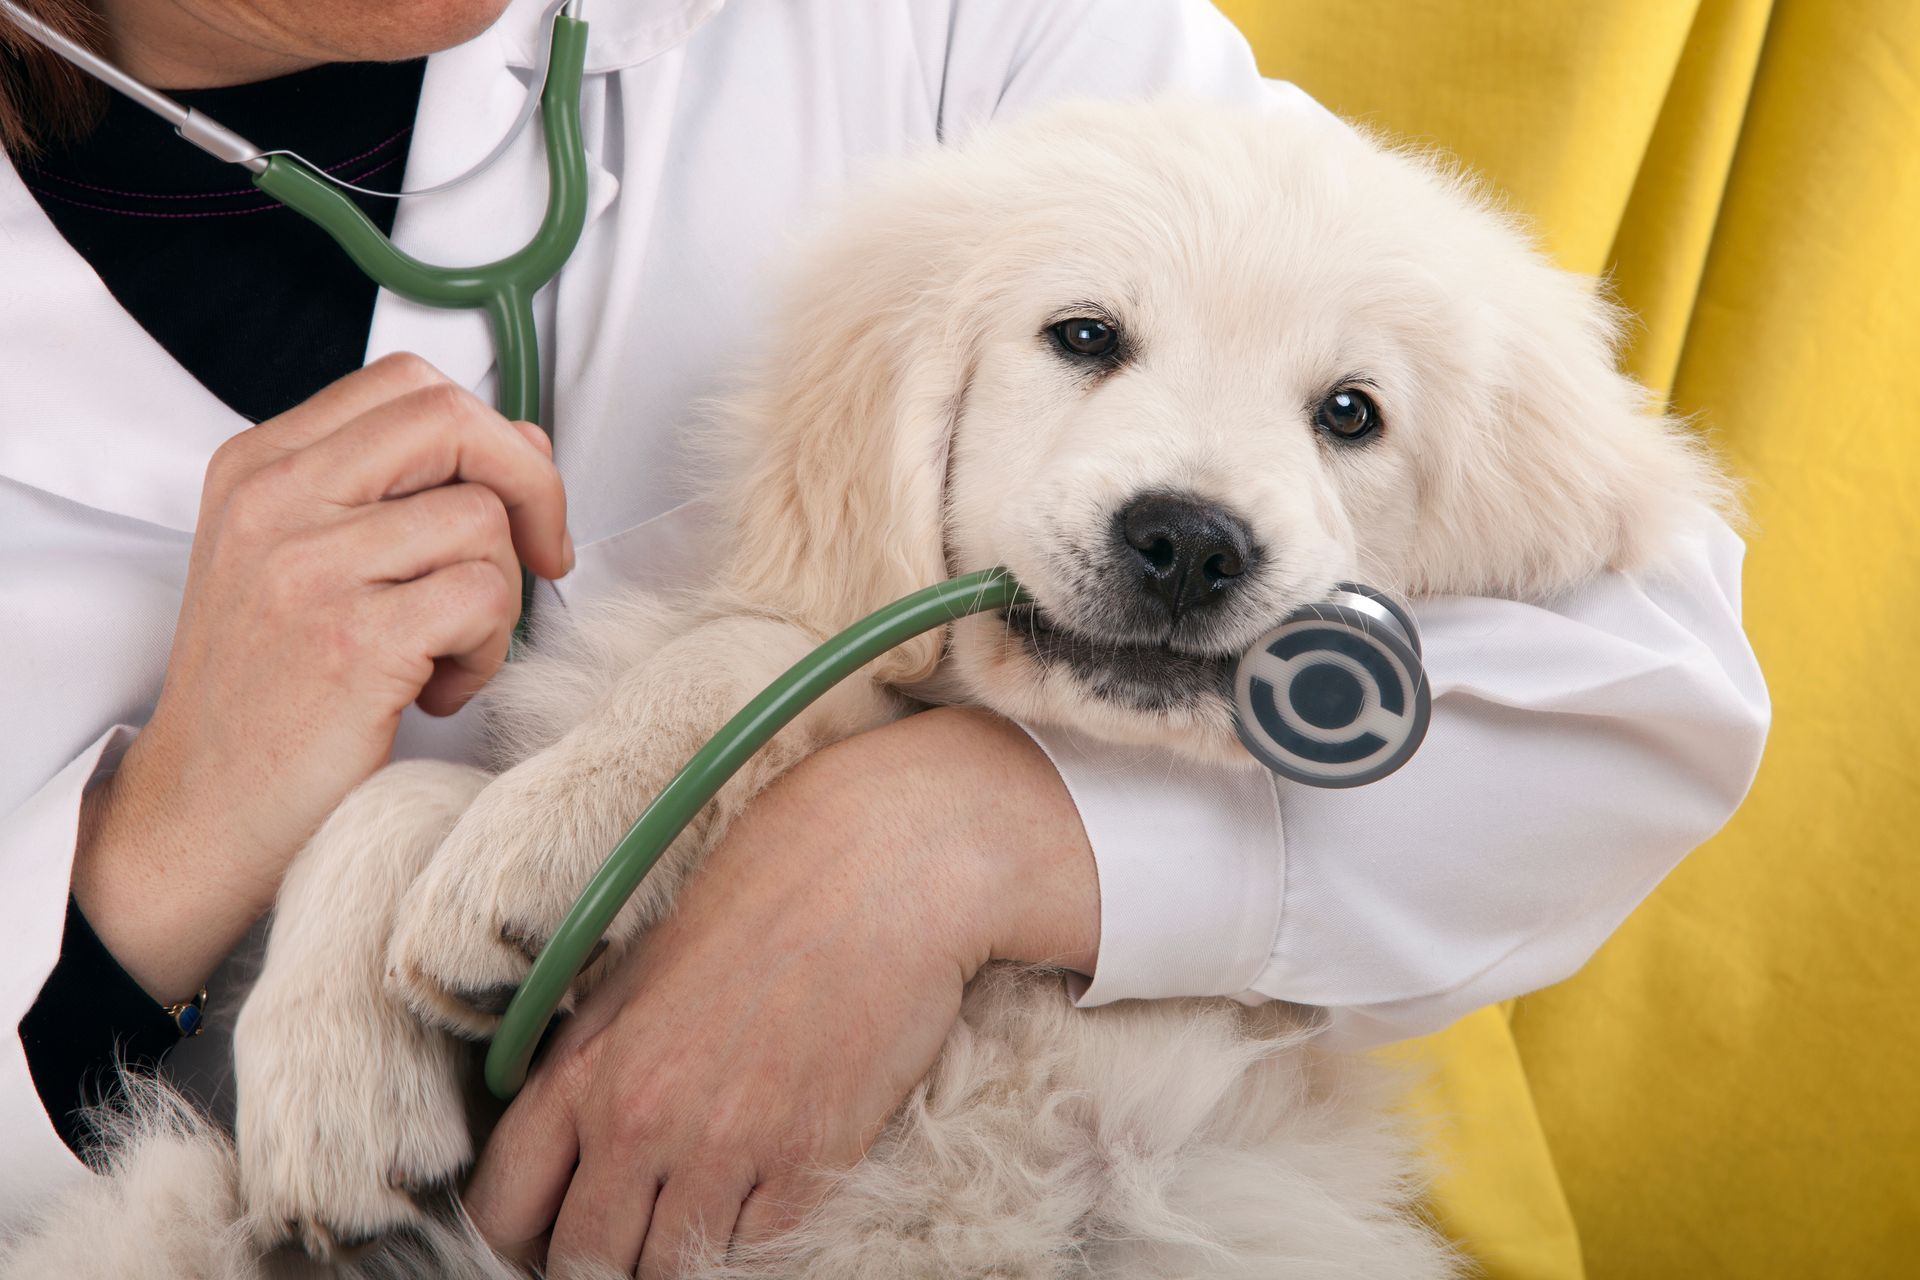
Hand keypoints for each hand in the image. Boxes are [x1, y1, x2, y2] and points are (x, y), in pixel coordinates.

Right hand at [72, 354, 571, 1000]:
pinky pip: (484, 599)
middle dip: (532, 487)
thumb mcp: (308, 563)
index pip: (410, 384)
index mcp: (262, 465)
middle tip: (541, 559)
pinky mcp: (350, 639)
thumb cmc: (273, 694)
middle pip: (454, 420)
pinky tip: (437, 691)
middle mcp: (275, 500)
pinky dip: (487, 653)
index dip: (491, 434)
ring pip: (484, 521)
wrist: (201, 814)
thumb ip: (399, 492)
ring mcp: (306, 566)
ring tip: (445, 656)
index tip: (515, 504)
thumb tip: (524, 440)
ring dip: (499, 600)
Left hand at [463, 707, 1099, 1279]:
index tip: (554, 1235)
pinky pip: (758, 1254)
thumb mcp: (640, 973)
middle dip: (604, 1259)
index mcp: (585, 1068)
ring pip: (672, 1272)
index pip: (504, 1211)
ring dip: (680, 1254)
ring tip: (702, 1213)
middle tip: (635, 1234)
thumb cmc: (763, 898)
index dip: (524, 1241)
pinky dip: (753, 1241)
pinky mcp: (810, 1162)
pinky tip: (762, 1195)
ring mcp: (727, 1148)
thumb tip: (570, 1145)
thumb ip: (592, 1065)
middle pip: (586, 1262)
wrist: (882, 866)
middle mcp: (641, 1120)